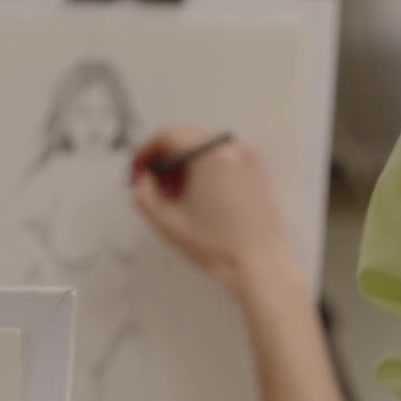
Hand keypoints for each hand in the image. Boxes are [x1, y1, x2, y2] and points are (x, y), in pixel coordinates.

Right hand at [130, 126, 302, 302]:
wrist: (260, 265)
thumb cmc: (216, 245)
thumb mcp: (167, 223)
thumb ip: (144, 195)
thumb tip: (143, 181)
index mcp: (209, 154)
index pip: (168, 135)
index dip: (146, 152)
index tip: (139, 173)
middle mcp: (231, 148)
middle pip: (187, 138)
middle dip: (165, 160)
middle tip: (154, 187)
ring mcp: (248, 159)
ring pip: (205, 148)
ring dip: (185, 165)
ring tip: (177, 196)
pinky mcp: (258, 172)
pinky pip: (224, 159)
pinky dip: (207, 169)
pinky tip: (201, 198)